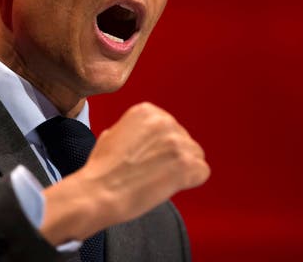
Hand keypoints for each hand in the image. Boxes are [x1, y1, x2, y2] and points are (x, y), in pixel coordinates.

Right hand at [41, 102, 209, 243]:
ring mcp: (177, 142)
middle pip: (184, 140)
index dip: (160, 147)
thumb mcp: (114, 133)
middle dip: (172, 157)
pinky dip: (190, 182)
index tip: (147, 158)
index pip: (170, 128)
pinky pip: (202, 172)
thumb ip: (136, 130)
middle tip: (152, 172)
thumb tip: (148, 139)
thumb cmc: (102, 168)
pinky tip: (170, 186)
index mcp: (146, 111)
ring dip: (182, 169)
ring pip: (195, 155)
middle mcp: (164, 121)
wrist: (100, 190)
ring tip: (160, 179)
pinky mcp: (186, 164)